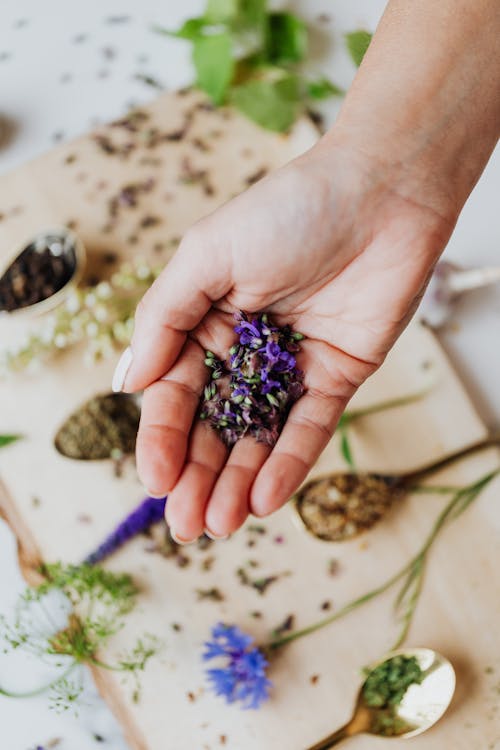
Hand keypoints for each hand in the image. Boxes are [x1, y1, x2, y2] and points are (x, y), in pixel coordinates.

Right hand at [116, 136, 452, 542]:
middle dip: (198, 475)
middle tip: (185, 525)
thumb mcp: (206, 254)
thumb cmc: (287, 210)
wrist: (382, 192)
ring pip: (258, 435)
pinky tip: (264, 496)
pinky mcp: (336, 376)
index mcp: (205, 321)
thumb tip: (128, 383)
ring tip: (219, 524)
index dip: (163, 437)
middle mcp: (244, 349)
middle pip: (214, 424)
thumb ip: (164, 319)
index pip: (175, 391)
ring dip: (237, 481)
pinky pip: (308, 426)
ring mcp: (290, 367)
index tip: (154, 480)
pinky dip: (287, 461)